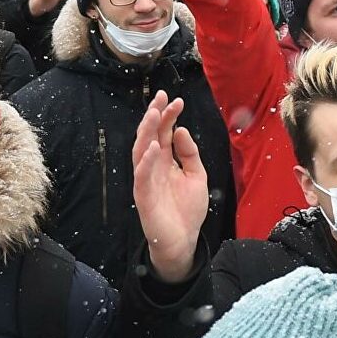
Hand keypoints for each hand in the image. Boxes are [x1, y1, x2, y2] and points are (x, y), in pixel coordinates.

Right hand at [133, 91, 209, 282]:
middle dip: (153, 116)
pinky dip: (146, 161)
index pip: (163, 133)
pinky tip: (153, 147)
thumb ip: (190, 154)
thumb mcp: (196, 176)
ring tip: (153, 114)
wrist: (182, 240)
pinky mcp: (144, 196)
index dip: (168, 116)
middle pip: (149, 136)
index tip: (177, 100)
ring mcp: (146, 180)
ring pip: (140, 151)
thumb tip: (181, 130)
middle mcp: (152, 167)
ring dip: (146, 132)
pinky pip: (142, 176)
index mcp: (165, 161)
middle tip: (160, 97)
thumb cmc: (186, 210)